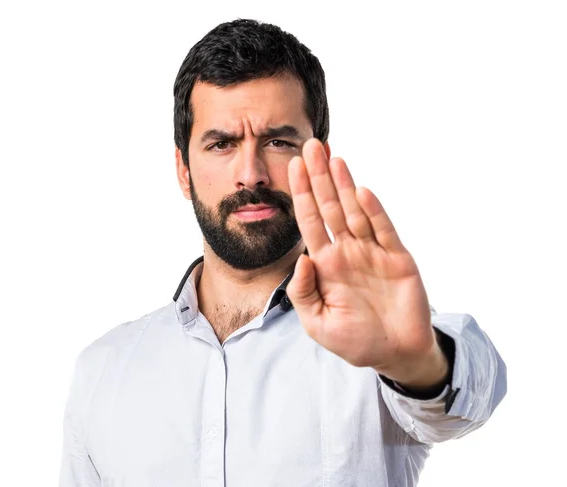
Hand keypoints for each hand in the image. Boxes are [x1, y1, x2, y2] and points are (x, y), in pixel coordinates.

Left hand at [286, 139, 447, 387]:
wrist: (396, 354)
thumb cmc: (355, 340)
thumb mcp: (317, 324)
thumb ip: (303, 292)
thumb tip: (299, 259)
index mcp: (326, 264)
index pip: (310, 221)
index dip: (301, 194)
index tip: (292, 166)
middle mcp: (348, 251)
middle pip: (330, 207)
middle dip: (319, 177)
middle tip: (311, 146)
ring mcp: (373, 252)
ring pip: (356, 211)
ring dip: (345, 185)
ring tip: (333, 158)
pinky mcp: (398, 259)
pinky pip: (384, 230)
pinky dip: (374, 211)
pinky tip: (362, 192)